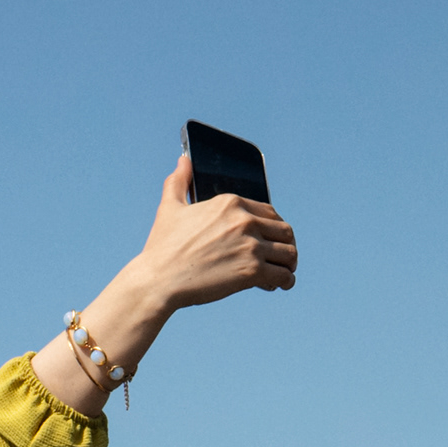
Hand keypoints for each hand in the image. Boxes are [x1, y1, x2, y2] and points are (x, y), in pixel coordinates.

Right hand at [125, 154, 298, 313]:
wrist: (158, 279)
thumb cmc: (162, 247)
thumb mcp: (170, 207)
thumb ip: (179, 181)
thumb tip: (184, 160)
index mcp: (230, 202)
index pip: (270, 212)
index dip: (274, 227)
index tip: (270, 239)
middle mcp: (244, 221)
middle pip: (285, 231)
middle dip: (285, 245)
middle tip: (280, 258)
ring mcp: (250, 246)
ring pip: (289, 253)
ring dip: (289, 265)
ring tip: (283, 273)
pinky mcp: (251, 271)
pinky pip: (282, 276)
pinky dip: (285, 282)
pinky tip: (279, 286)